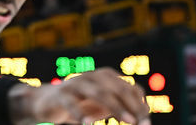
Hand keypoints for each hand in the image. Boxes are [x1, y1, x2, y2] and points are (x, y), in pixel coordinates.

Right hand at [29, 68, 150, 124]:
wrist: (48, 102)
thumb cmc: (81, 103)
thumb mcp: (104, 105)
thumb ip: (121, 105)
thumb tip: (144, 113)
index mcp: (106, 77)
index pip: (129, 87)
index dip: (140, 104)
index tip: (146, 121)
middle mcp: (93, 76)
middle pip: (118, 88)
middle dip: (132, 106)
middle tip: (140, 123)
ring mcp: (76, 84)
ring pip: (99, 93)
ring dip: (116, 107)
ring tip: (128, 121)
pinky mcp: (61, 94)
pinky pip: (72, 103)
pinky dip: (80, 113)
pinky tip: (87, 124)